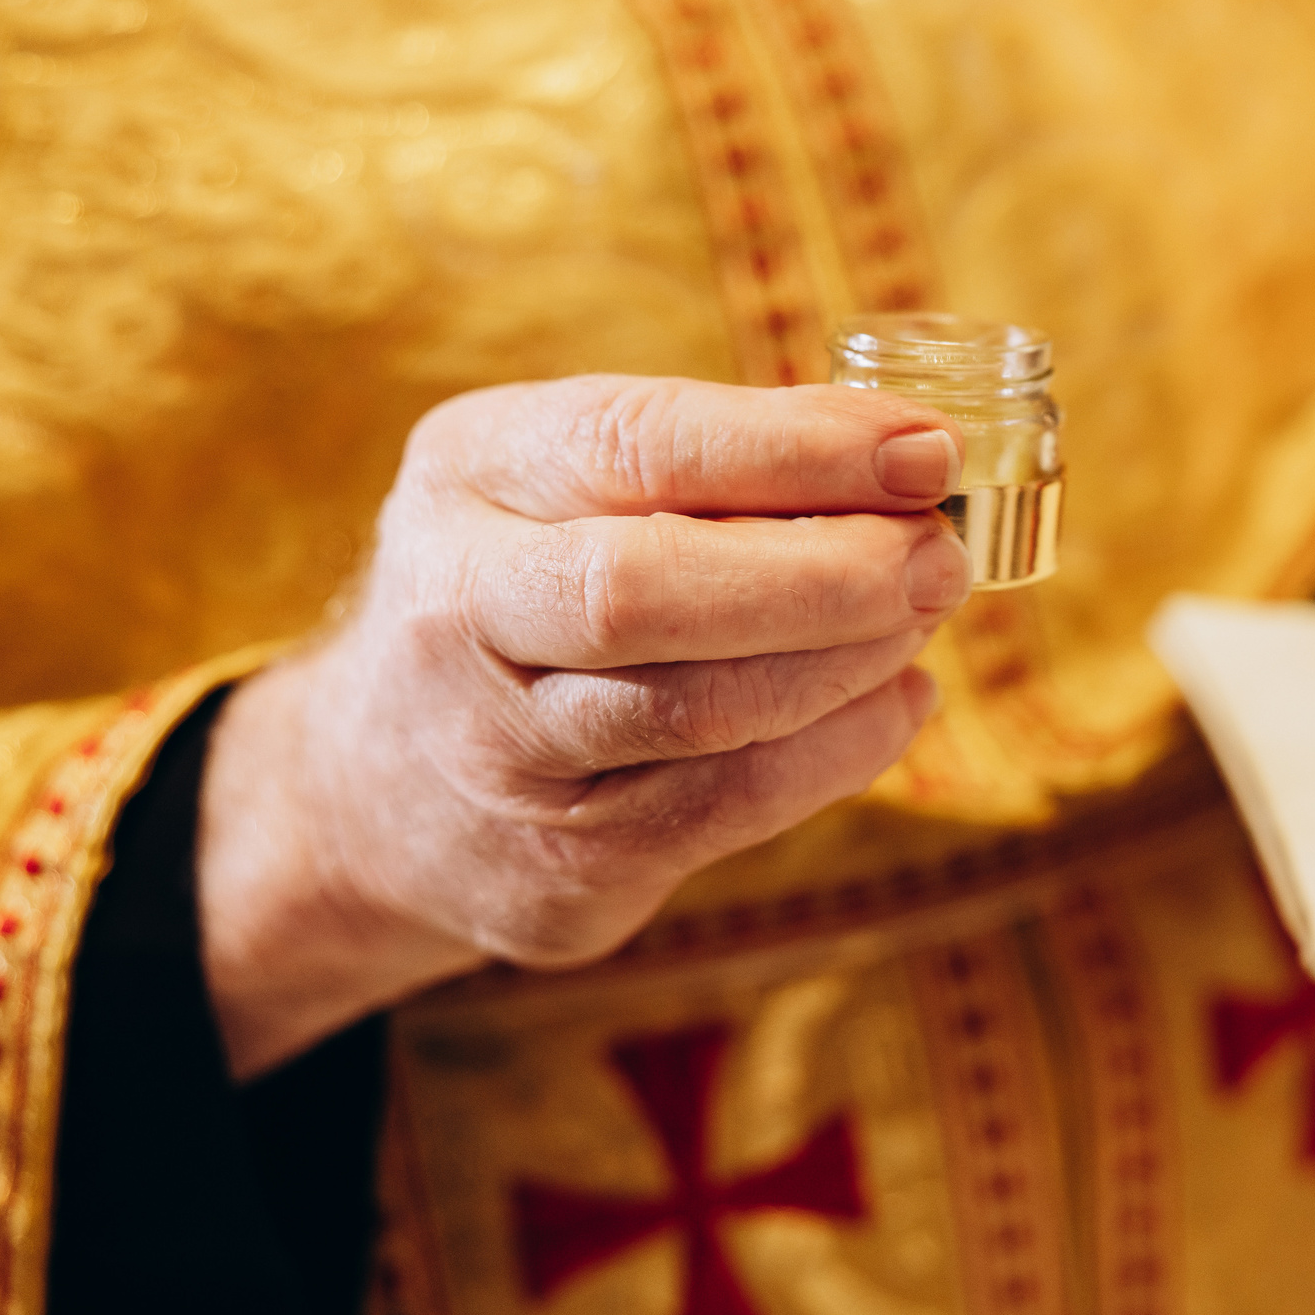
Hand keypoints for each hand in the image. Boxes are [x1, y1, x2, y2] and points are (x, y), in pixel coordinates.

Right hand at [197, 377, 972, 1076]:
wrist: (376, 784)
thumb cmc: (533, 584)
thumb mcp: (574, 481)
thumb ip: (721, 462)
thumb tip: (916, 458)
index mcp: (474, 470)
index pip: (641, 446)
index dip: (799, 449)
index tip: (927, 451)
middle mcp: (460, 607)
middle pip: (645, 591)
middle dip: (825, 573)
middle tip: (939, 558)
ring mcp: (499, 754)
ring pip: (700, 712)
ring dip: (848, 662)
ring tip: (925, 616)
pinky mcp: (561, 867)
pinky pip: (730, 807)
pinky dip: (842, 751)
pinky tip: (898, 700)